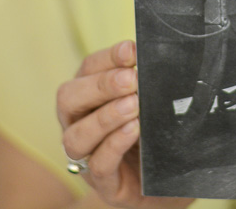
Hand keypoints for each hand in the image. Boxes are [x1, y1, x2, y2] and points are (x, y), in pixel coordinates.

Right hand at [56, 41, 192, 208]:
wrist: (167, 182)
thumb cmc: (154, 136)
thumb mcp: (151, 105)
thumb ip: (147, 85)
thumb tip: (155, 58)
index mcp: (89, 98)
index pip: (87, 70)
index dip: (107, 58)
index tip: (131, 50)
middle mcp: (79, 125)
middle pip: (68, 99)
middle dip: (100, 85)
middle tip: (131, 79)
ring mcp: (87, 157)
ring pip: (76, 136)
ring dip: (105, 117)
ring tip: (133, 105)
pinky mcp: (105, 184)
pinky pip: (98, 165)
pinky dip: (114, 144)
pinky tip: (134, 130)